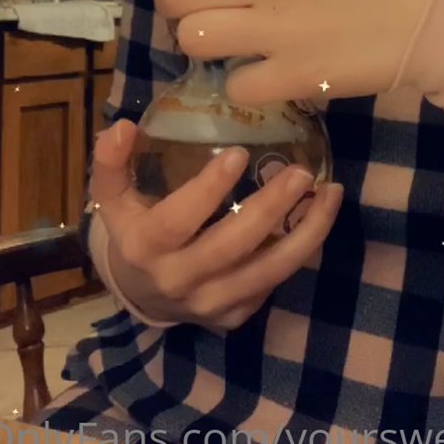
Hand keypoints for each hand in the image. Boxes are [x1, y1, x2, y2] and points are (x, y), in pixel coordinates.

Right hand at [91, 120, 343, 329]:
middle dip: (271, 208)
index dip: (208, 189)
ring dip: (305, 232)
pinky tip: (320, 218)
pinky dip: (301, 251)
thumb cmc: (135, 229)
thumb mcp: (113, 198)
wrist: (142, 293)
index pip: (178, 221)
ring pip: (267, 272)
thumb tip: (123, 127)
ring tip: (330, 194)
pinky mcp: (234, 316)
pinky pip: (273, 283)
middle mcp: (178, 280)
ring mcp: (210, 303)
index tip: (239, 153)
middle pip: (231, 247)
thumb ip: (113, 162)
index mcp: (145, 247)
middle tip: (302, 172)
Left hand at [142, 0, 439, 106]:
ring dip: (202, 40)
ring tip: (224, 38)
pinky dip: (243, 80)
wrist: (436, 8)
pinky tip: (262, 69)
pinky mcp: (296, 75)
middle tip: (194, 8)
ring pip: (194, 38)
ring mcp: (279, 29)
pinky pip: (236, 85)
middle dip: (174, 3)